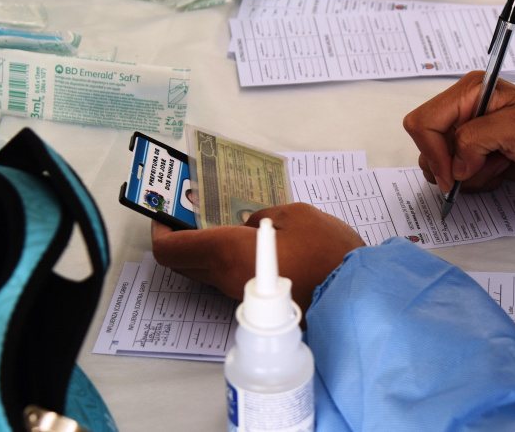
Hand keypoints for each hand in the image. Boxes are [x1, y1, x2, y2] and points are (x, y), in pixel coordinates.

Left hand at [151, 203, 364, 315]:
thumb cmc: (327, 251)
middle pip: (182, 263)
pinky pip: (227, 278)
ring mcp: (240, 294)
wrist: (355, 296)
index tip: (163, 212)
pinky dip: (224, 259)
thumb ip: (263, 217)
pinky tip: (245, 241)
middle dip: (179, 237)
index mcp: (227, 252)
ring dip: (203, 249)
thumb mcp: (295, 215)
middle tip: (190, 213)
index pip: (171, 249)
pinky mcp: (258, 301)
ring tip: (221, 222)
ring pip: (205, 271)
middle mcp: (225, 278)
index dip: (159, 230)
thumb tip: (250, 226)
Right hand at [403, 71, 514, 192]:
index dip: (433, 151)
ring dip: (468, 175)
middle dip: (453, 165)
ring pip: (439, 164)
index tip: (453, 175)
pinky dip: (476, 181)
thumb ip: (476, 139)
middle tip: (485, 166)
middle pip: (427, 145)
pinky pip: (456, 176)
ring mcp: (470, 134)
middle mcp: (464, 110)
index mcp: (469, 92)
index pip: (424, 122)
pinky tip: (501, 170)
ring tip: (499, 165)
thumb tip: (455, 166)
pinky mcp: (476, 155)